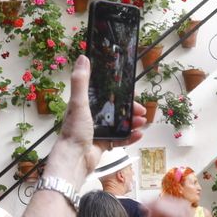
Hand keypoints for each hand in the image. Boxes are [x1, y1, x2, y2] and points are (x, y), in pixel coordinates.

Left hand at [50, 57, 148, 179]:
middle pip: (115, 111)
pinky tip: (138, 135)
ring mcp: (98, 132)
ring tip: (142, 123)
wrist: (74, 159)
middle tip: (141, 111)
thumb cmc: (74, 130)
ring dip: (132, 123)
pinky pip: (119, 140)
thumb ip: (81, 81)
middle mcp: (92, 117)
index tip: (131, 95)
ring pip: (119, 125)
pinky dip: (130, 138)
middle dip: (130, 110)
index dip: (120, 95)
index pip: (106, 96)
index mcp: (85, 106)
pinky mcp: (102, 145)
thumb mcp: (78, 102)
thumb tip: (83, 57)